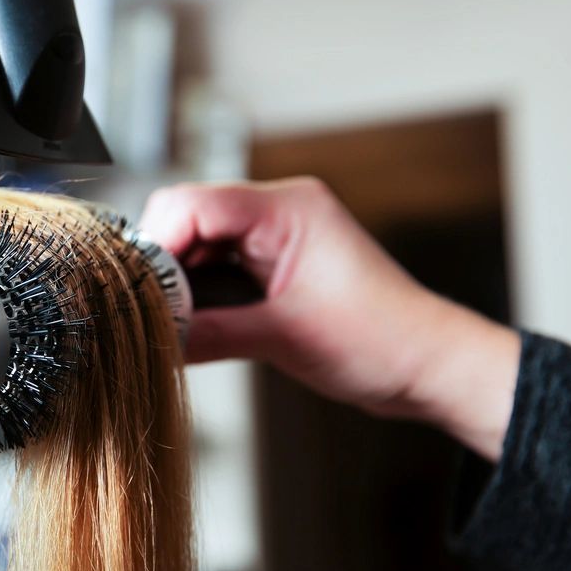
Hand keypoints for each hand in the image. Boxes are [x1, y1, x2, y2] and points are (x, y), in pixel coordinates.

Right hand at [140, 177, 520, 460]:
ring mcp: (276, 235)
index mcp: (288, 208)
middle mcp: (279, 210)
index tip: (142, 291)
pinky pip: (217, 264)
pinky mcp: (273, 262)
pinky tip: (194, 322)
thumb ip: (210, 332)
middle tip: (154, 313)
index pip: (193, 204)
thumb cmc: (384, 341)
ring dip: (181, 281)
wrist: (428, 365)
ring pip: (197, 243)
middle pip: (188, 218)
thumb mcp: (285, 339)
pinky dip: (199, 292)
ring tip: (174, 323)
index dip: (158, 244)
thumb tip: (153, 336)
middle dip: (164, 265)